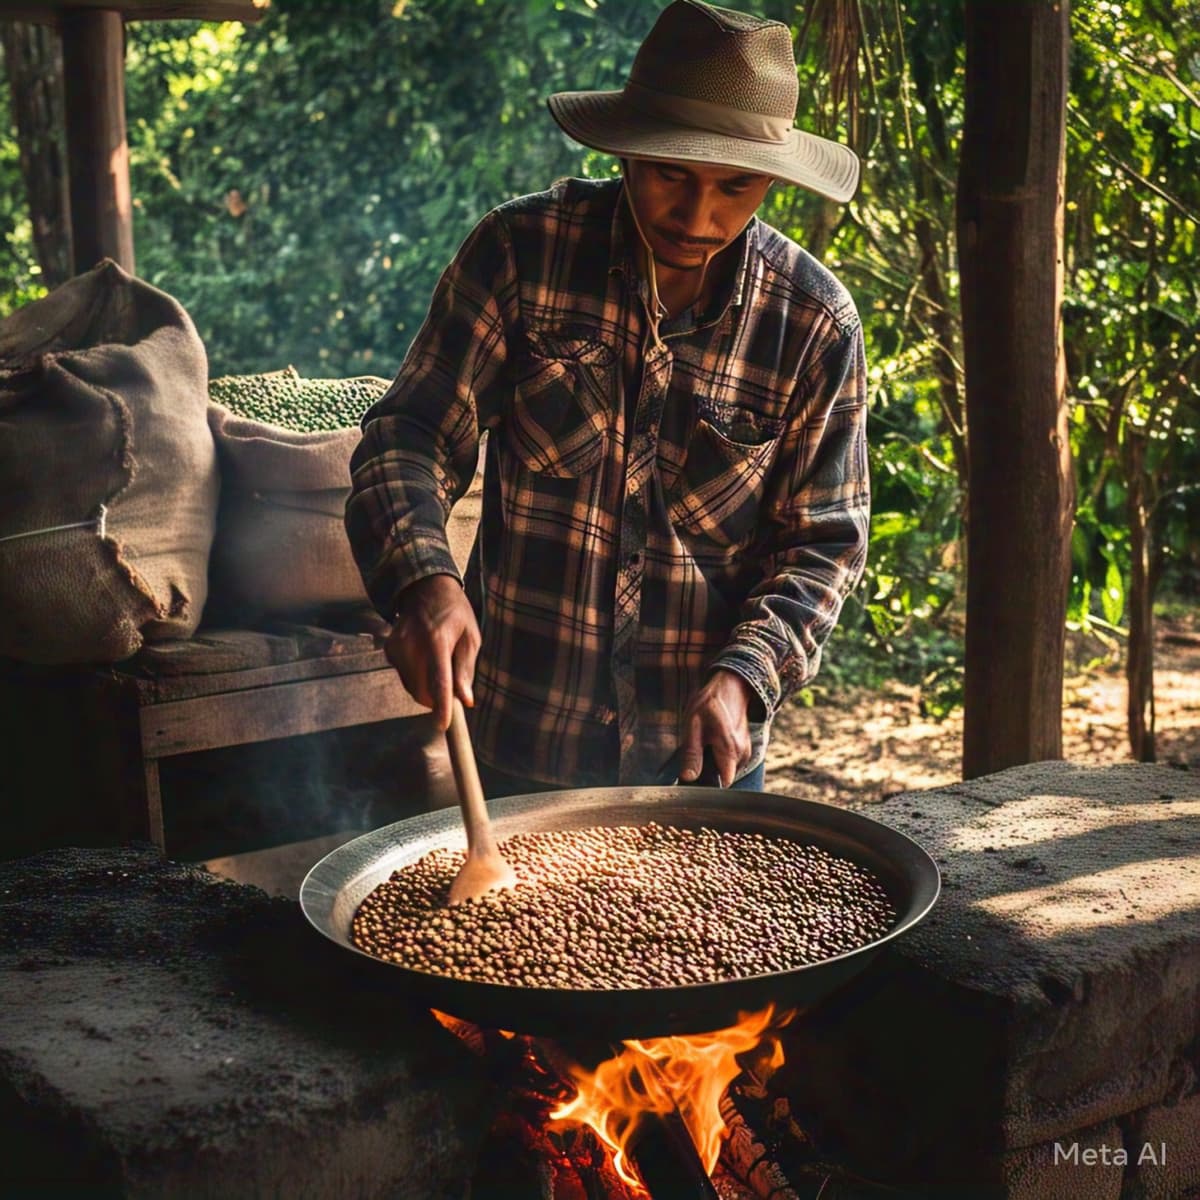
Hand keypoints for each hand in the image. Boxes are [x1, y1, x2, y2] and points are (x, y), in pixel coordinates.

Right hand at [385, 573, 480, 730]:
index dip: (441, 706)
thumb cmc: (454, 613)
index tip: (443, 725)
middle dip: (437, 698)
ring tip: (438, 664)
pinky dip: (417, 677)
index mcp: (436, 639)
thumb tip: (465, 699)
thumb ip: (465, 669)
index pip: (438, 681)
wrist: (425, 589)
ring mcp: (396, 647)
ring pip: (412, 688)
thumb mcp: (470, 637)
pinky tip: (424, 658)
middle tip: (452, 687)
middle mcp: (411, 644)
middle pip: (422, 691)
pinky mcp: (389, 650)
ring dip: (427, 688)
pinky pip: (405, 678)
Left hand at [678, 669, 755, 787]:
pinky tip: (713, 742)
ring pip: (727, 769)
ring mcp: (746, 751)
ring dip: (714, 762)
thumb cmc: (710, 703)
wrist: (729, 687)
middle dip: (708, 771)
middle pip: (724, 777)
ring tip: (705, 744)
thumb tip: (688, 777)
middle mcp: (742, 753)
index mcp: (730, 750)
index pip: (724, 783)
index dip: (708, 785)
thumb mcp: (693, 727)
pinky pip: (731, 761)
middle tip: (695, 755)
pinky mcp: (745, 748)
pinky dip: (721, 756)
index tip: (696, 779)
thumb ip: (692, 755)